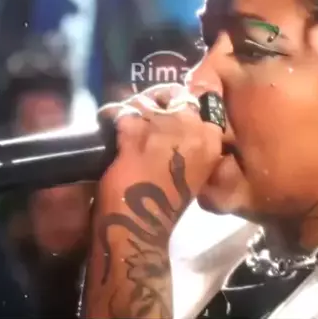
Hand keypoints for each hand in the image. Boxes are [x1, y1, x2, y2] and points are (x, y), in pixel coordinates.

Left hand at [85, 83, 223, 318]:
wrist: (142, 225)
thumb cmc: (168, 201)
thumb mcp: (195, 167)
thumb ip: (192, 141)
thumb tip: (176, 119)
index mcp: (211, 139)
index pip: (201, 101)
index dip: (181, 100)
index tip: (168, 106)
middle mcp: (192, 126)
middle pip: (175, 93)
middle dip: (157, 98)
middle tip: (143, 109)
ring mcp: (164, 126)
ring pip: (145, 99)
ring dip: (132, 107)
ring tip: (124, 117)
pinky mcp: (135, 131)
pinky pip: (121, 110)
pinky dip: (110, 114)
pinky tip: (106, 120)